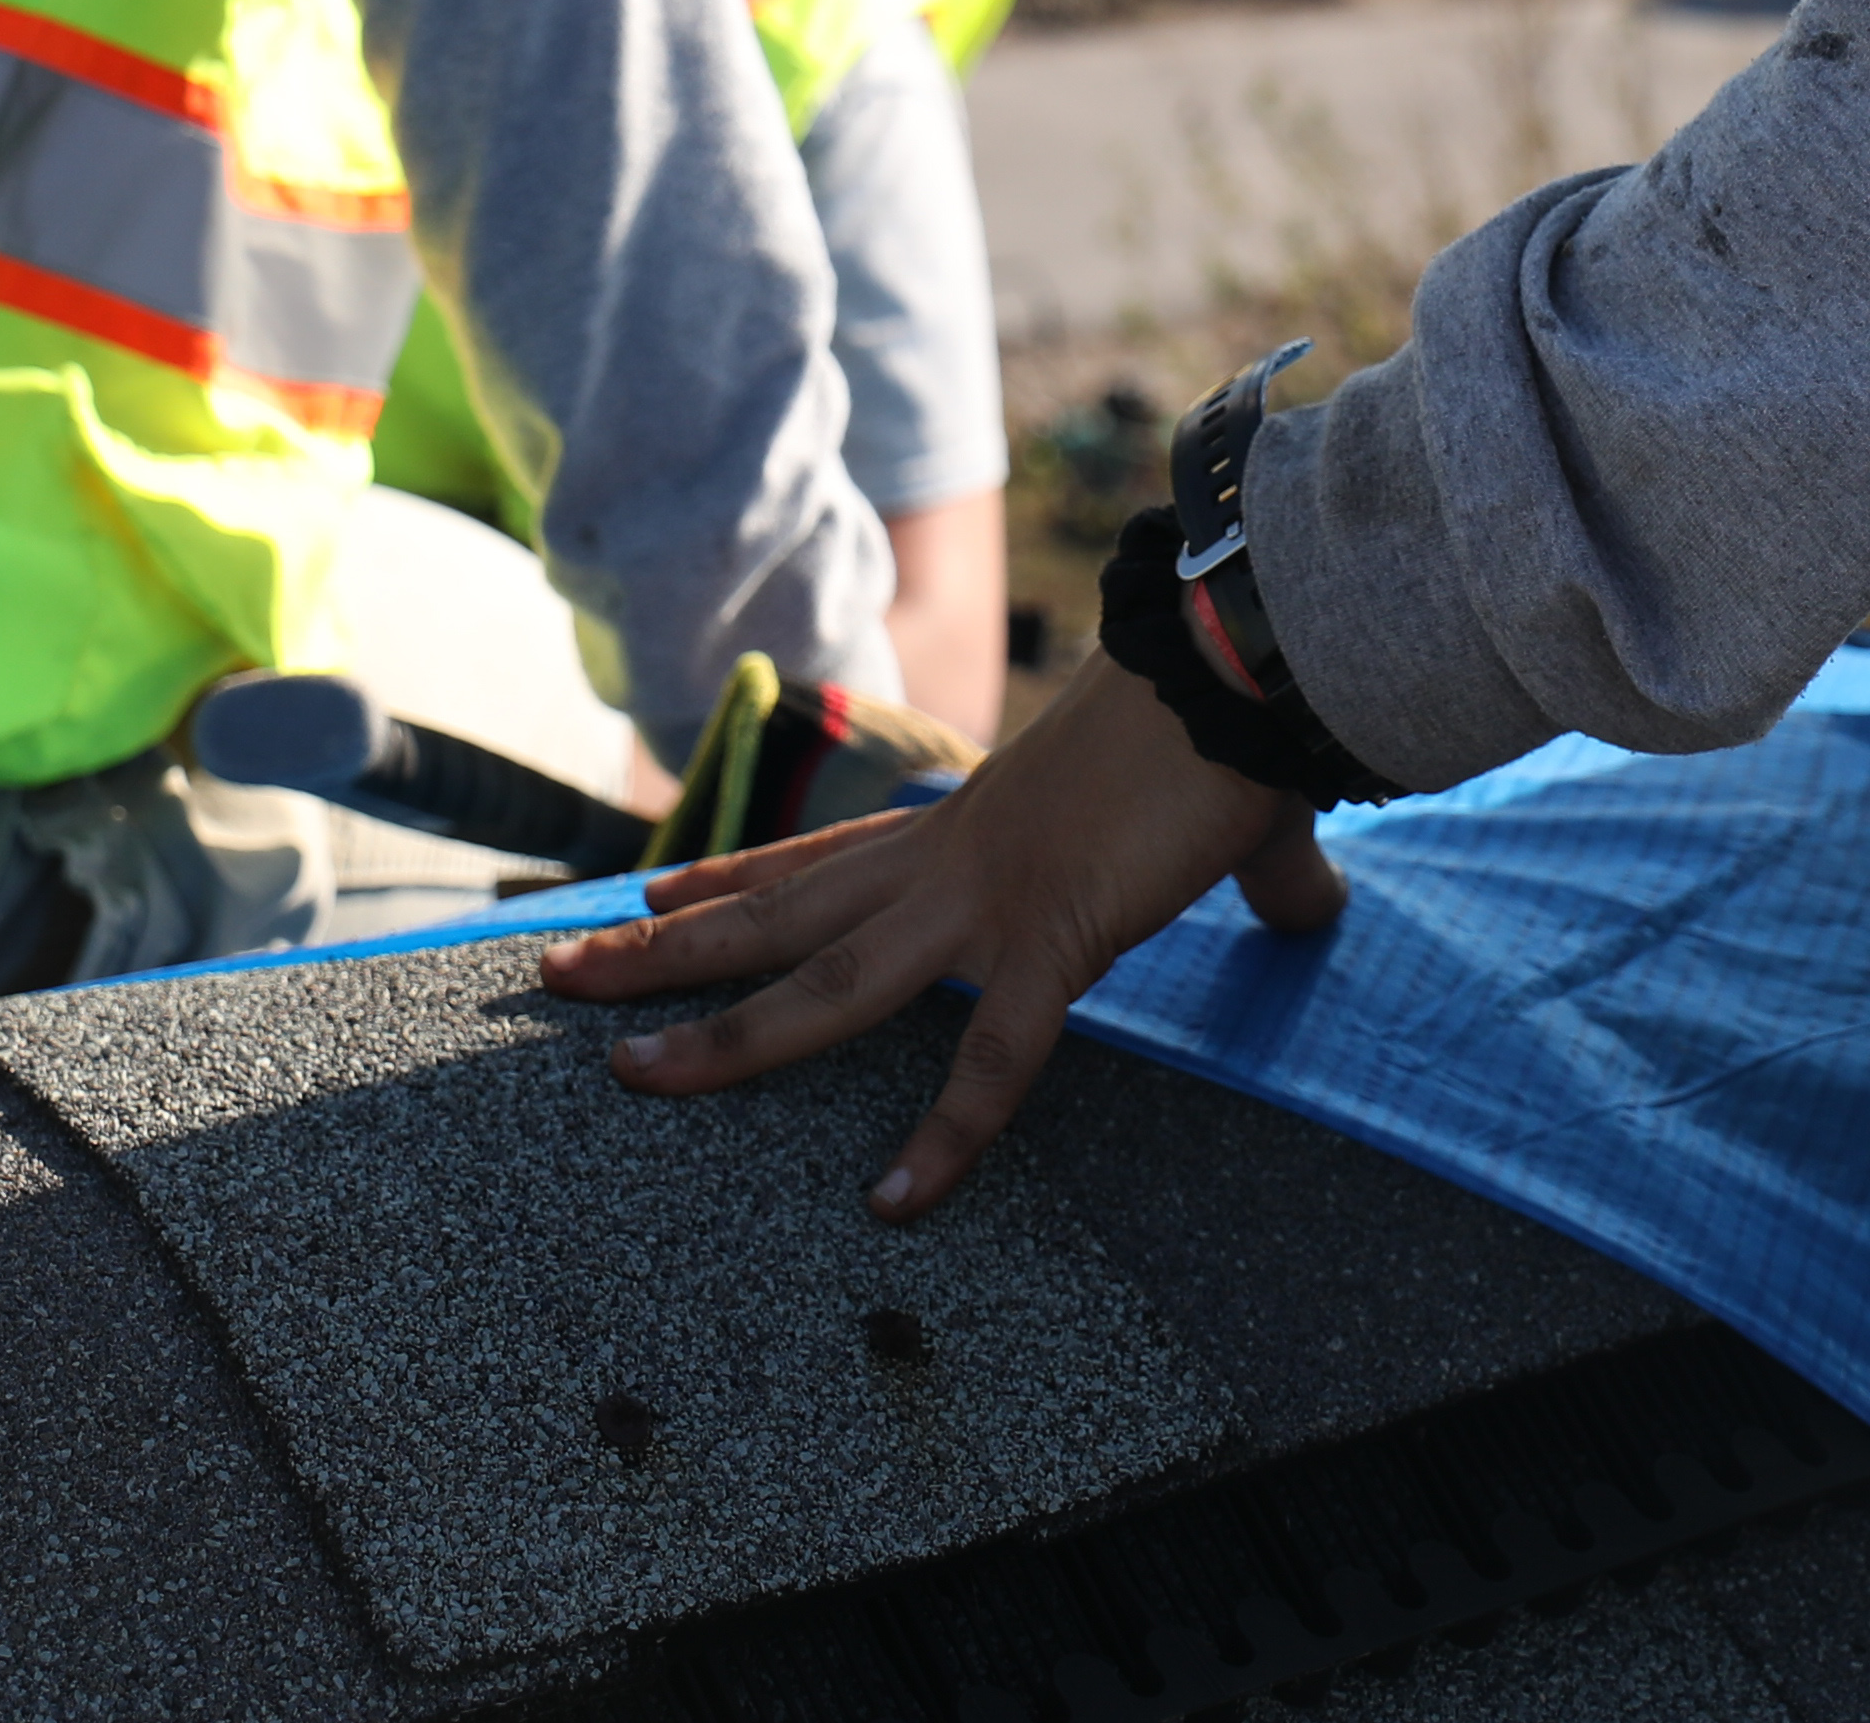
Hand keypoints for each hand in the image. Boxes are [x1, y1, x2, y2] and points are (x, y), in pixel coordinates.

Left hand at [543, 653, 1342, 1215]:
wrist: (1240, 665)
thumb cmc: (1226, 725)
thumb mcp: (1202, 818)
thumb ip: (1249, 873)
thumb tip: (1311, 903)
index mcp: (968, 822)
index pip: (819, 856)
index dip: (729, 879)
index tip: (649, 896)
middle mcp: (948, 855)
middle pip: (776, 913)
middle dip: (661, 951)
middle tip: (557, 976)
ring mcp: (987, 897)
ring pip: (825, 983)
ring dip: (723, 1035)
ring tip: (632, 1079)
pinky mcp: (1055, 936)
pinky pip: (989, 1058)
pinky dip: (945, 1134)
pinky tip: (899, 1204)